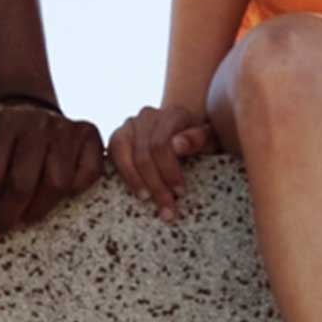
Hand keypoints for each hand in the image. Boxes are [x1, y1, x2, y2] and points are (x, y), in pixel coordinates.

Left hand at [0, 99, 104, 234]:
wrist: (24, 109)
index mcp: (3, 122)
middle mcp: (37, 122)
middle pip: (23, 184)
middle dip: (6, 216)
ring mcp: (66, 128)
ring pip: (57, 184)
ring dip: (38, 210)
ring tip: (23, 218)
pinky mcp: (89, 135)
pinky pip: (88, 174)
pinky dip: (76, 190)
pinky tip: (56, 196)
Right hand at [107, 103, 219, 222]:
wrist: (183, 131)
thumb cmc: (198, 139)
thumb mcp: (209, 139)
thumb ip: (197, 139)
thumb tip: (177, 145)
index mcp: (172, 114)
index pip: (162, 144)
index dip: (169, 171)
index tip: (179, 192)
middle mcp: (148, 115)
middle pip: (144, 153)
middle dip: (156, 184)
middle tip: (167, 207)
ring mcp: (130, 124)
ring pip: (124, 153)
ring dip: (135, 181)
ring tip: (147, 199)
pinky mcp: (118, 135)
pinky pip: (112, 154)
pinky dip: (123, 173)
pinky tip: (134, 190)